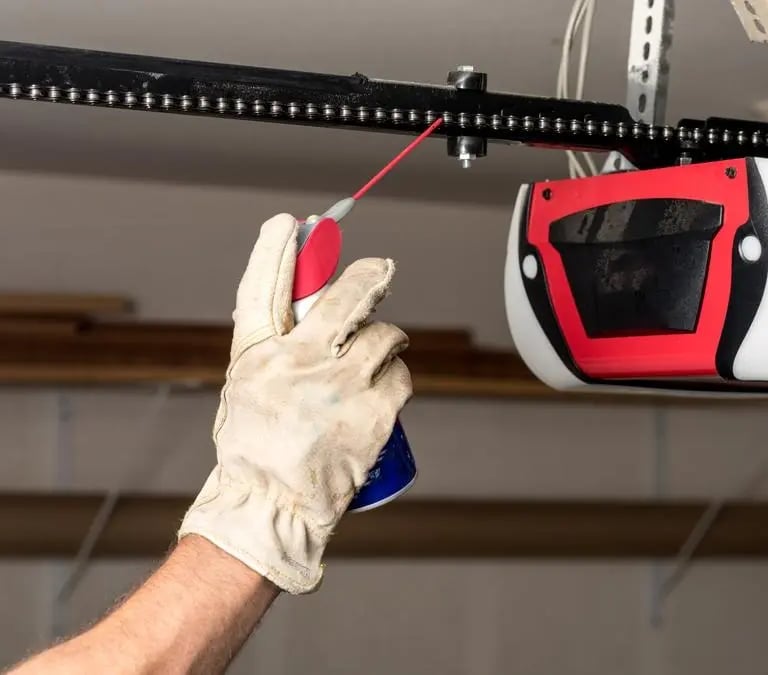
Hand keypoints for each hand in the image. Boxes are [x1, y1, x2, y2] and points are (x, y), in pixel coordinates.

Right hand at [178, 213, 411, 593]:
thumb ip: (272, 351)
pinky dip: (396, 375)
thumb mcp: (248, 389)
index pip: (264, 287)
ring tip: (381, 352)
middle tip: (380, 270)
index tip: (288, 224)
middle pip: (344, 296)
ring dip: (387, 338)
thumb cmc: (258, 450)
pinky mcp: (375, 411)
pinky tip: (385, 386)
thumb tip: (303, 315)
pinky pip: (401, 374)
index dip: (276, 250)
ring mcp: (341, 385)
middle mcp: (300, 362)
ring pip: (384, 335)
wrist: (274, 506)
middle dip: (369, 276)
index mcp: (260, 355)